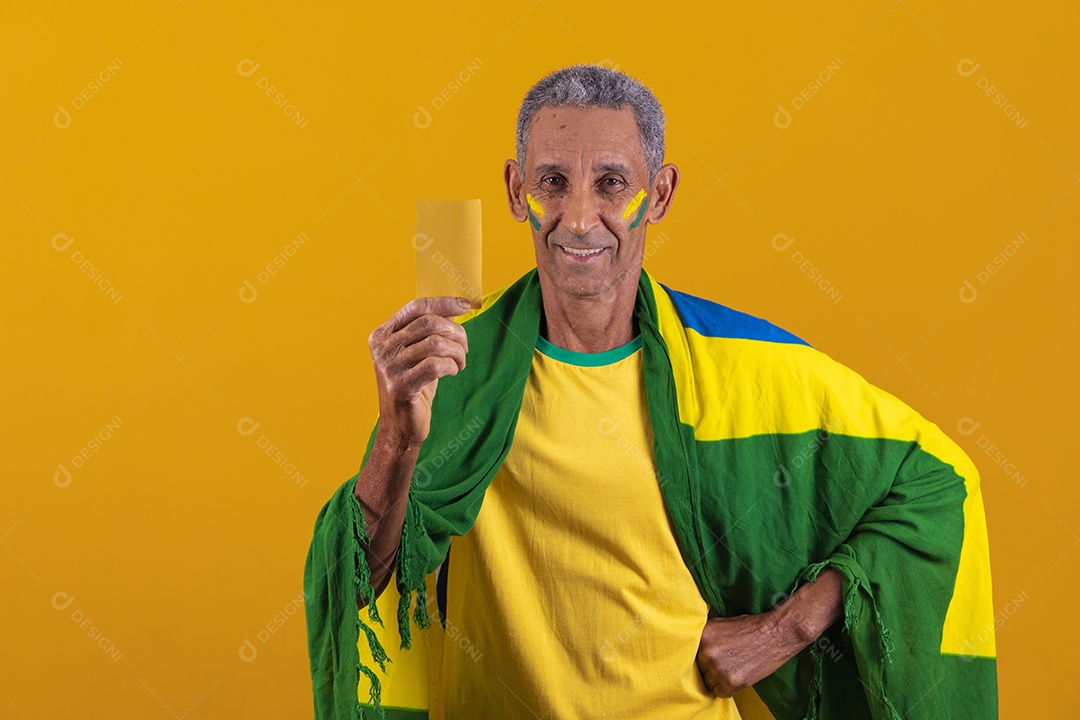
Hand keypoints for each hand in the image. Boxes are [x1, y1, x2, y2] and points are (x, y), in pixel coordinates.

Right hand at [367, 296, 471, 446]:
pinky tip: (453, 372)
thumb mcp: (420, 354)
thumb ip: (431, 331)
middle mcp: (382, 348)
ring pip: (435, 343)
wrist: (400, 427)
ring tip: (460, 362)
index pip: (416, 307)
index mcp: (382, 335)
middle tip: (464, 346)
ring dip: (456, 351)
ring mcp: (389, 368)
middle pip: (428, 323)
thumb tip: (456, 307)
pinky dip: (451, 366)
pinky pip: (435, 365)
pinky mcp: (401, 386)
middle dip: (455, 331)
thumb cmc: (414, 387)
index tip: (466, 305)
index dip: (443, 303)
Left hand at [696, 611, 792, 697]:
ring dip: (718, 679)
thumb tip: (691, 645)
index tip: (709, 657)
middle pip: (699, 669)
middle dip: (709, 668)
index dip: (702, 656)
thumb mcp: (722, 623)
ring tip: (733, 667)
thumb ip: (705, 635)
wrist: (775, 634)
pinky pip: (720, 693)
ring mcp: (719, 668)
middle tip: (725, 662)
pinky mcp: (732, 682)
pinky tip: (737, 675)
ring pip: (708, 683)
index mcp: (703, 635)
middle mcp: (707, 652)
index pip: (691, 653)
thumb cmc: (750, 628)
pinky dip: (728, 688)